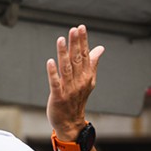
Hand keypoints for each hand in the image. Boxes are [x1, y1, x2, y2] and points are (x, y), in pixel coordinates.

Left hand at [46, 25, 103, 140]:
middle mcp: (79, 81)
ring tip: (61, 40)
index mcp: (87, 76)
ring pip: (66, 69)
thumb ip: (92, 63)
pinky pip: (55, 83)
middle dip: (75, 44)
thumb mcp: (88, 80)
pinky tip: (50, 61)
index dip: (83, 41)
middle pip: (77, 60)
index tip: (81, 28)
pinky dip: (52, 72)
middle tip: (74, 29)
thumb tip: (100, 48)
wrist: (71, 122)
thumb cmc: (77, 99)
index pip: (85, 55)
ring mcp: (69, 89)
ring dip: (63, 54)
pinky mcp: (58, 97)